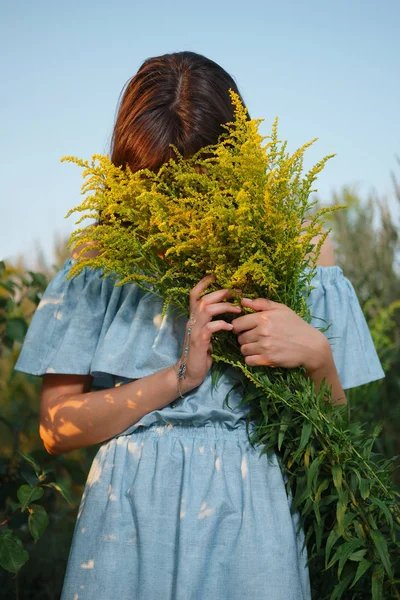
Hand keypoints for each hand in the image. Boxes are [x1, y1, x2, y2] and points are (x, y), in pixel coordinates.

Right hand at [177, 276, 241, 392]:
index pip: (194, 295)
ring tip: (237, 309)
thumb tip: (228, 310)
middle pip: (204, 298)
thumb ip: (212, 322)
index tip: (215, 276)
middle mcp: (192, 320)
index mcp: (194, 317)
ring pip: (207, 309)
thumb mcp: (206, 334)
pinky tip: (231, 327)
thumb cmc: (201, 353)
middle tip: (237, 293)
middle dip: (222, 293)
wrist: (189, 372)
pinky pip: (210, 327)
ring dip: (224, 306)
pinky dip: (222, 324)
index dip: (203, 283)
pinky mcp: (199, 341)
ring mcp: (194, 330)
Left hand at [231, 297, 330, 371]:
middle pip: (240, 338)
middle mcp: (262, 332)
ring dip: (248, 349)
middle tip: (254, 338)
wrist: (310, 345)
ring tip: (258, 346)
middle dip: (244, 338)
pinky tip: (259, 355)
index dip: (238, 326)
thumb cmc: (296, 325)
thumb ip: (261, 303)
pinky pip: (249, 360)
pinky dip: (252, 359)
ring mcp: (265, 346)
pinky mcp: (268, 359)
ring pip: (243, 349)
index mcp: (263, 318)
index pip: (237, 324)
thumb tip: (243, 300)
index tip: (244, 328)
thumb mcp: (281, 309)